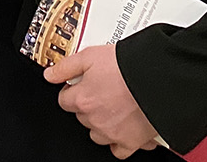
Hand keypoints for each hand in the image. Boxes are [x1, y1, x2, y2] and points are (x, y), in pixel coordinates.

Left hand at [45, 44, 160, 157]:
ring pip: (97, 134)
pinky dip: (120, 141)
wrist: (157, 79)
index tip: (79, 86)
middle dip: (88, 106)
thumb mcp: (90, 55)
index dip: (71, 91)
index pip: (64, 100)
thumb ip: (66, 67)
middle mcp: (94, 119)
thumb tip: (49, 75)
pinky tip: (124, 128)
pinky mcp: (130, 142)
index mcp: (82, 99)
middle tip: (102, 92)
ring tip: (114, 108)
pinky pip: (118, 150)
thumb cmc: (127, 66)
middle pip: (81, 117)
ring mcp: (111, 133)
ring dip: (101, 123)